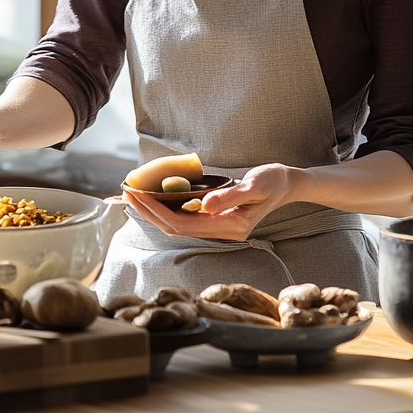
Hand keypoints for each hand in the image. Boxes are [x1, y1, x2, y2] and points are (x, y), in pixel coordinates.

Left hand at [123, 164, 300, 241]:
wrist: (286, 184)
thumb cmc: (272, 181)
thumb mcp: (255, 185)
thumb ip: (229, 197)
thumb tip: (203, 205)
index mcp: (230, 226)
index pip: (183, 223)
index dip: (157, 211)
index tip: (137, 195)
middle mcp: (222, 231)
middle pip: (175, 227)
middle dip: (148, 212)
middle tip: (125, 193)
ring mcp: (218, 226)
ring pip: (177, 224)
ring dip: (154, 211)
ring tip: (132, 195)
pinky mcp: (215, 219)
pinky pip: (184, 217)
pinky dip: (166, 208)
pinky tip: (153, 197)